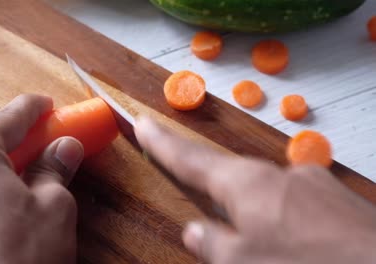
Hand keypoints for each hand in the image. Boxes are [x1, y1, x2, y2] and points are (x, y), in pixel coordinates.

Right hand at [135, 117, 375, 263]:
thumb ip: (214, 245)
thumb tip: (194, 230)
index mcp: (248, 185)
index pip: (192, 160)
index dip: (163, 144)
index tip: (144, 123)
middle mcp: (278, 175)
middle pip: (231, 178)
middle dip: (216, 192)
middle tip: (211, 214)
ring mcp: (310, 183)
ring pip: (266, 196)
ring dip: (255, 216)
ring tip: (266, 248)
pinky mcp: (336, 199)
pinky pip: (295, 206)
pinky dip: (286, 222)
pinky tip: (297, 244)